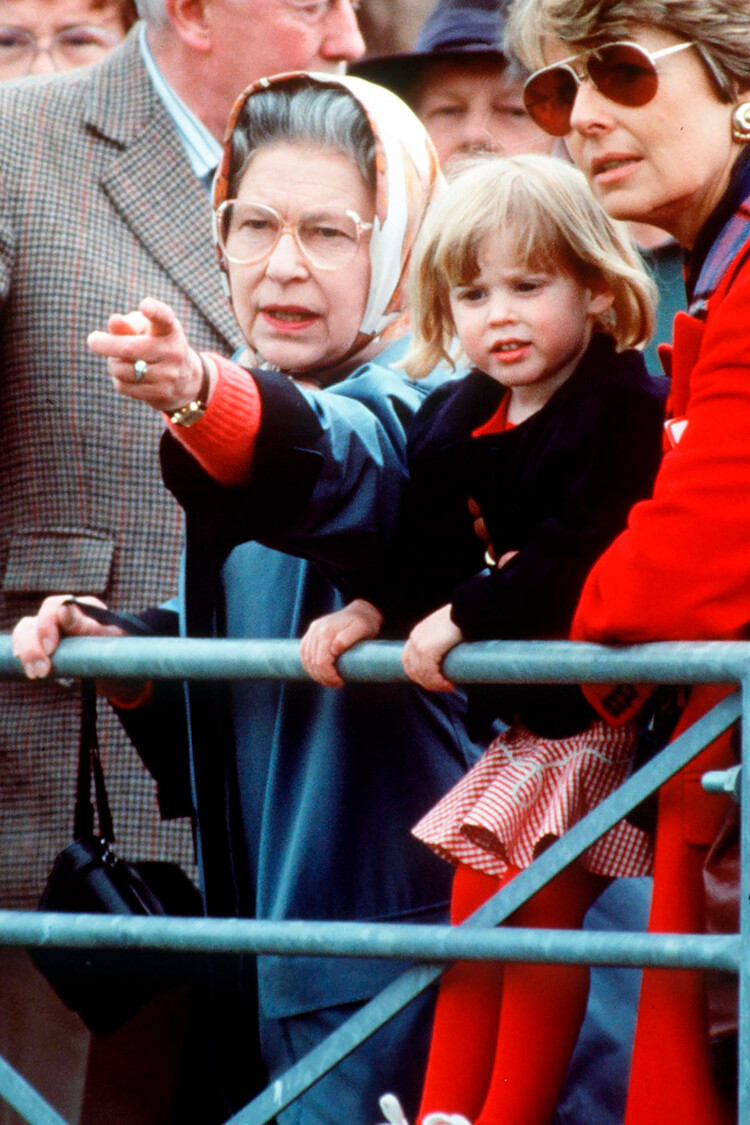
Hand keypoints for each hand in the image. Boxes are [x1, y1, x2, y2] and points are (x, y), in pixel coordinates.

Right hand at [12, 595, 125, 678]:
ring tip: (35, 674)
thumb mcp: (109, 638)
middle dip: (33, 647)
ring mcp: (52, 629)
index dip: (46, 625)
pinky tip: (29, 669)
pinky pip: (25, 644)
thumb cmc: (119, 646)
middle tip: (42, 671)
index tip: (51, 649)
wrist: (122, 664)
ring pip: (26, 632)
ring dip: (26, 653)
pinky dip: (24, 656)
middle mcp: (62, 615)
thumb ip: (86, 626)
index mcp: (81, 607)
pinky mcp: (45, 644)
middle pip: (35, 622)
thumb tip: (63, 609)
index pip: (53, 606)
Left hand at [87, 297, 212, 413]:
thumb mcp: (146, 329)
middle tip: (92, 340)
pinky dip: (119, 380)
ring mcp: (169, 374)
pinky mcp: (162, 393)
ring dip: (113, 365)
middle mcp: (173, 351)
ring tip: (119, 361)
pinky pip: (124, 387)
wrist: (184, 379)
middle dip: (103, 344)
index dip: (154, 311)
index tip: (145, 306)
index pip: (163, 317)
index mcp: (169, 329)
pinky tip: (127, 376)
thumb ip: (128, 324)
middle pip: (128, 349)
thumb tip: (114, 321)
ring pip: (122, 370)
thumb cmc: (155, 344)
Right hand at [300, 599, 383, 686]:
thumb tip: (334, 649)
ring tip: (328, 680)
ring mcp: (312, 630)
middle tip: (336, 684)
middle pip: (312, 662)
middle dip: (322, 677)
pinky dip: (308, 664)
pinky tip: (318, 672)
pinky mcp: (311, 632)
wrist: (361, 611)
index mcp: (327, 631)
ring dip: (314, 673)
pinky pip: (303, 652)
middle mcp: (316, 629)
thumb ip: (347, 638)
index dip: (328, 675)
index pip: (321, 661)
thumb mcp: (362, 629)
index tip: (340, 682)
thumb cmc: (365, 623)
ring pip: (305, 658)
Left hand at [402, 604, 462, 691]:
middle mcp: (414, 640)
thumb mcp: (443, 629)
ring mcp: (419, 645)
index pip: (408, 660)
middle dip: (426, 682)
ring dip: (435, 685)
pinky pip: (430, 674)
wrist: (465, 610)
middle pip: (413, 670)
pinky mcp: (427, 650)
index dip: (417, 674)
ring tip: (448, 686)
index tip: (431, 681)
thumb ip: (439, 640)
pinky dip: (439, 683)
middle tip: (441, 686)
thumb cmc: (459, 619)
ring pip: (421, 674)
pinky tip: (450, 684)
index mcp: (416, 635)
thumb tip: (447, 652)